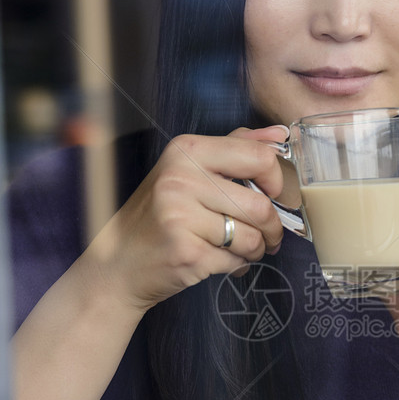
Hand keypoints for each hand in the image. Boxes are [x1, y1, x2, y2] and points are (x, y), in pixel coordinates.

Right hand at [82, 125, 288, 315]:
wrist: (119, 262)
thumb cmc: (160, 216)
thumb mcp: (189, 170)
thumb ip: (235, 148)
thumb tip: (279, 133)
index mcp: (187, 151)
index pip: (260, 157)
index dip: (277, 181)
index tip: (273, 195)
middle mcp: (181, 178)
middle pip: (261, 204)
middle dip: (272, 227)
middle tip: (267, 235)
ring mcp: (180, 216)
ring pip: (252, 237)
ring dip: (256, 249)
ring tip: (241, 249)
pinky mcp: (186, 252)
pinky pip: (235, 261)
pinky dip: (236, 266)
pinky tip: (219, 261)